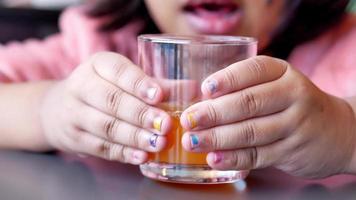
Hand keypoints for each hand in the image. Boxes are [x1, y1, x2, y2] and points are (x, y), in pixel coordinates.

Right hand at [40, 52, 171, 163]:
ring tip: (159, 143)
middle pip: (111, 101)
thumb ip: (157, 84)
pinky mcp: (74, 138)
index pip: (117, 70)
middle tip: (166, 124)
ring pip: (106, 127)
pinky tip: (142, 156)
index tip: (158, 95)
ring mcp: (74, 114)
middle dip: (141, 114)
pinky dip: (124, 153)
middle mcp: (81, 86)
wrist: (57, 108)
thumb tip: (191, 89)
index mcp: (97, 65)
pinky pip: (101, 147)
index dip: (138, 84)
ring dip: (135, 137)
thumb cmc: (103, 89)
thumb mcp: (123, 79)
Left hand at [180, 55, 355, 177]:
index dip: (227, 79)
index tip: (204, 89)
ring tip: (193, 141)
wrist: (337, 131)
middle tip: (189, 119)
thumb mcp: (278, 84)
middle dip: (213, 113)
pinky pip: (258, 155)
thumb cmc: (294, 103)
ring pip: (251, 132)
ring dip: (217, 138)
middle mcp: (292, 95)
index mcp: (283, 72)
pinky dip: (233, 158)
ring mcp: (295, 125)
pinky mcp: (292, 152)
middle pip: (248, 103)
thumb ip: (246, 87)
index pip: (253, 70)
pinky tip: (214, 158)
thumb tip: (199, 100)